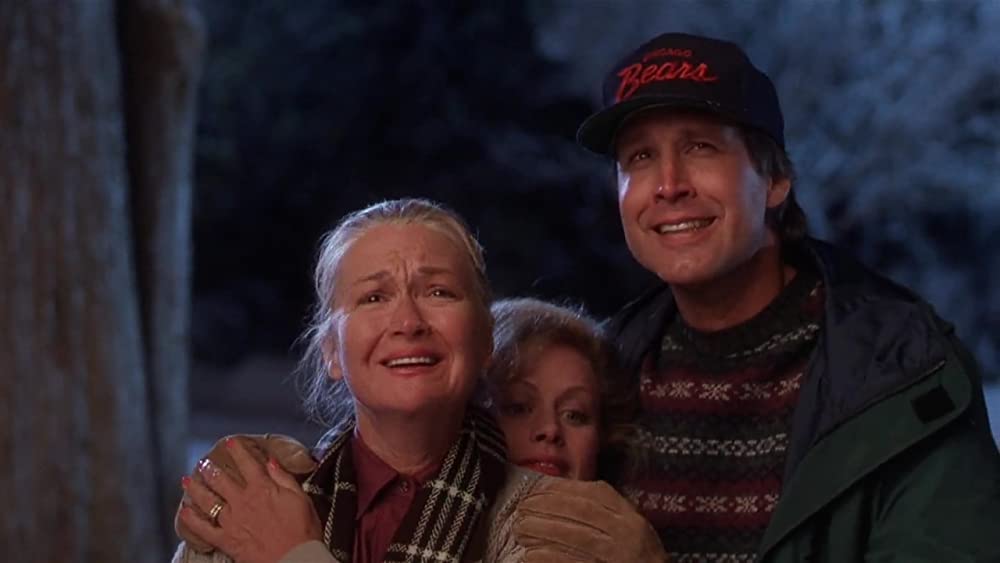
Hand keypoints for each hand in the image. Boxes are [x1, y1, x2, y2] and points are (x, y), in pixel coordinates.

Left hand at [179, 437, 322, 562]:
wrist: (295, 560)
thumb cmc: (302, 531)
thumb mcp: (300, 498)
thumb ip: (284, 478)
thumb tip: (271, 462)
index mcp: (262, 489)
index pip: (247, 463)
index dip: (237, 450)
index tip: (230, 442)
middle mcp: (242, 501)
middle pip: (221, 480)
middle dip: (210, 468)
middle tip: (203, 462)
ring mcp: (231, 521)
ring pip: (207, 500)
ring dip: (196, 488)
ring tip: (187, 480)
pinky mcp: (226, 540)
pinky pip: (203, 529)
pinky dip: (191, 520)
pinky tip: (184, 511)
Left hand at [514, 479, 667, 562]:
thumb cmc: (638, 559)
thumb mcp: (630, 530)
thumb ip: (605, 513)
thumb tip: (561, 495)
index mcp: (631, 517)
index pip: (596, 494)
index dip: (564, 489)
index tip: (539, 488)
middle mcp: (627, 532)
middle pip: (582, 512)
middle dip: (548, 507)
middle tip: (522, 507)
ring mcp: (618, 554)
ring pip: (575, 536)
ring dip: (543, 530)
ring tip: (521, 528)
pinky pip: (573, 562)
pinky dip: (550, 558)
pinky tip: (531, 556)